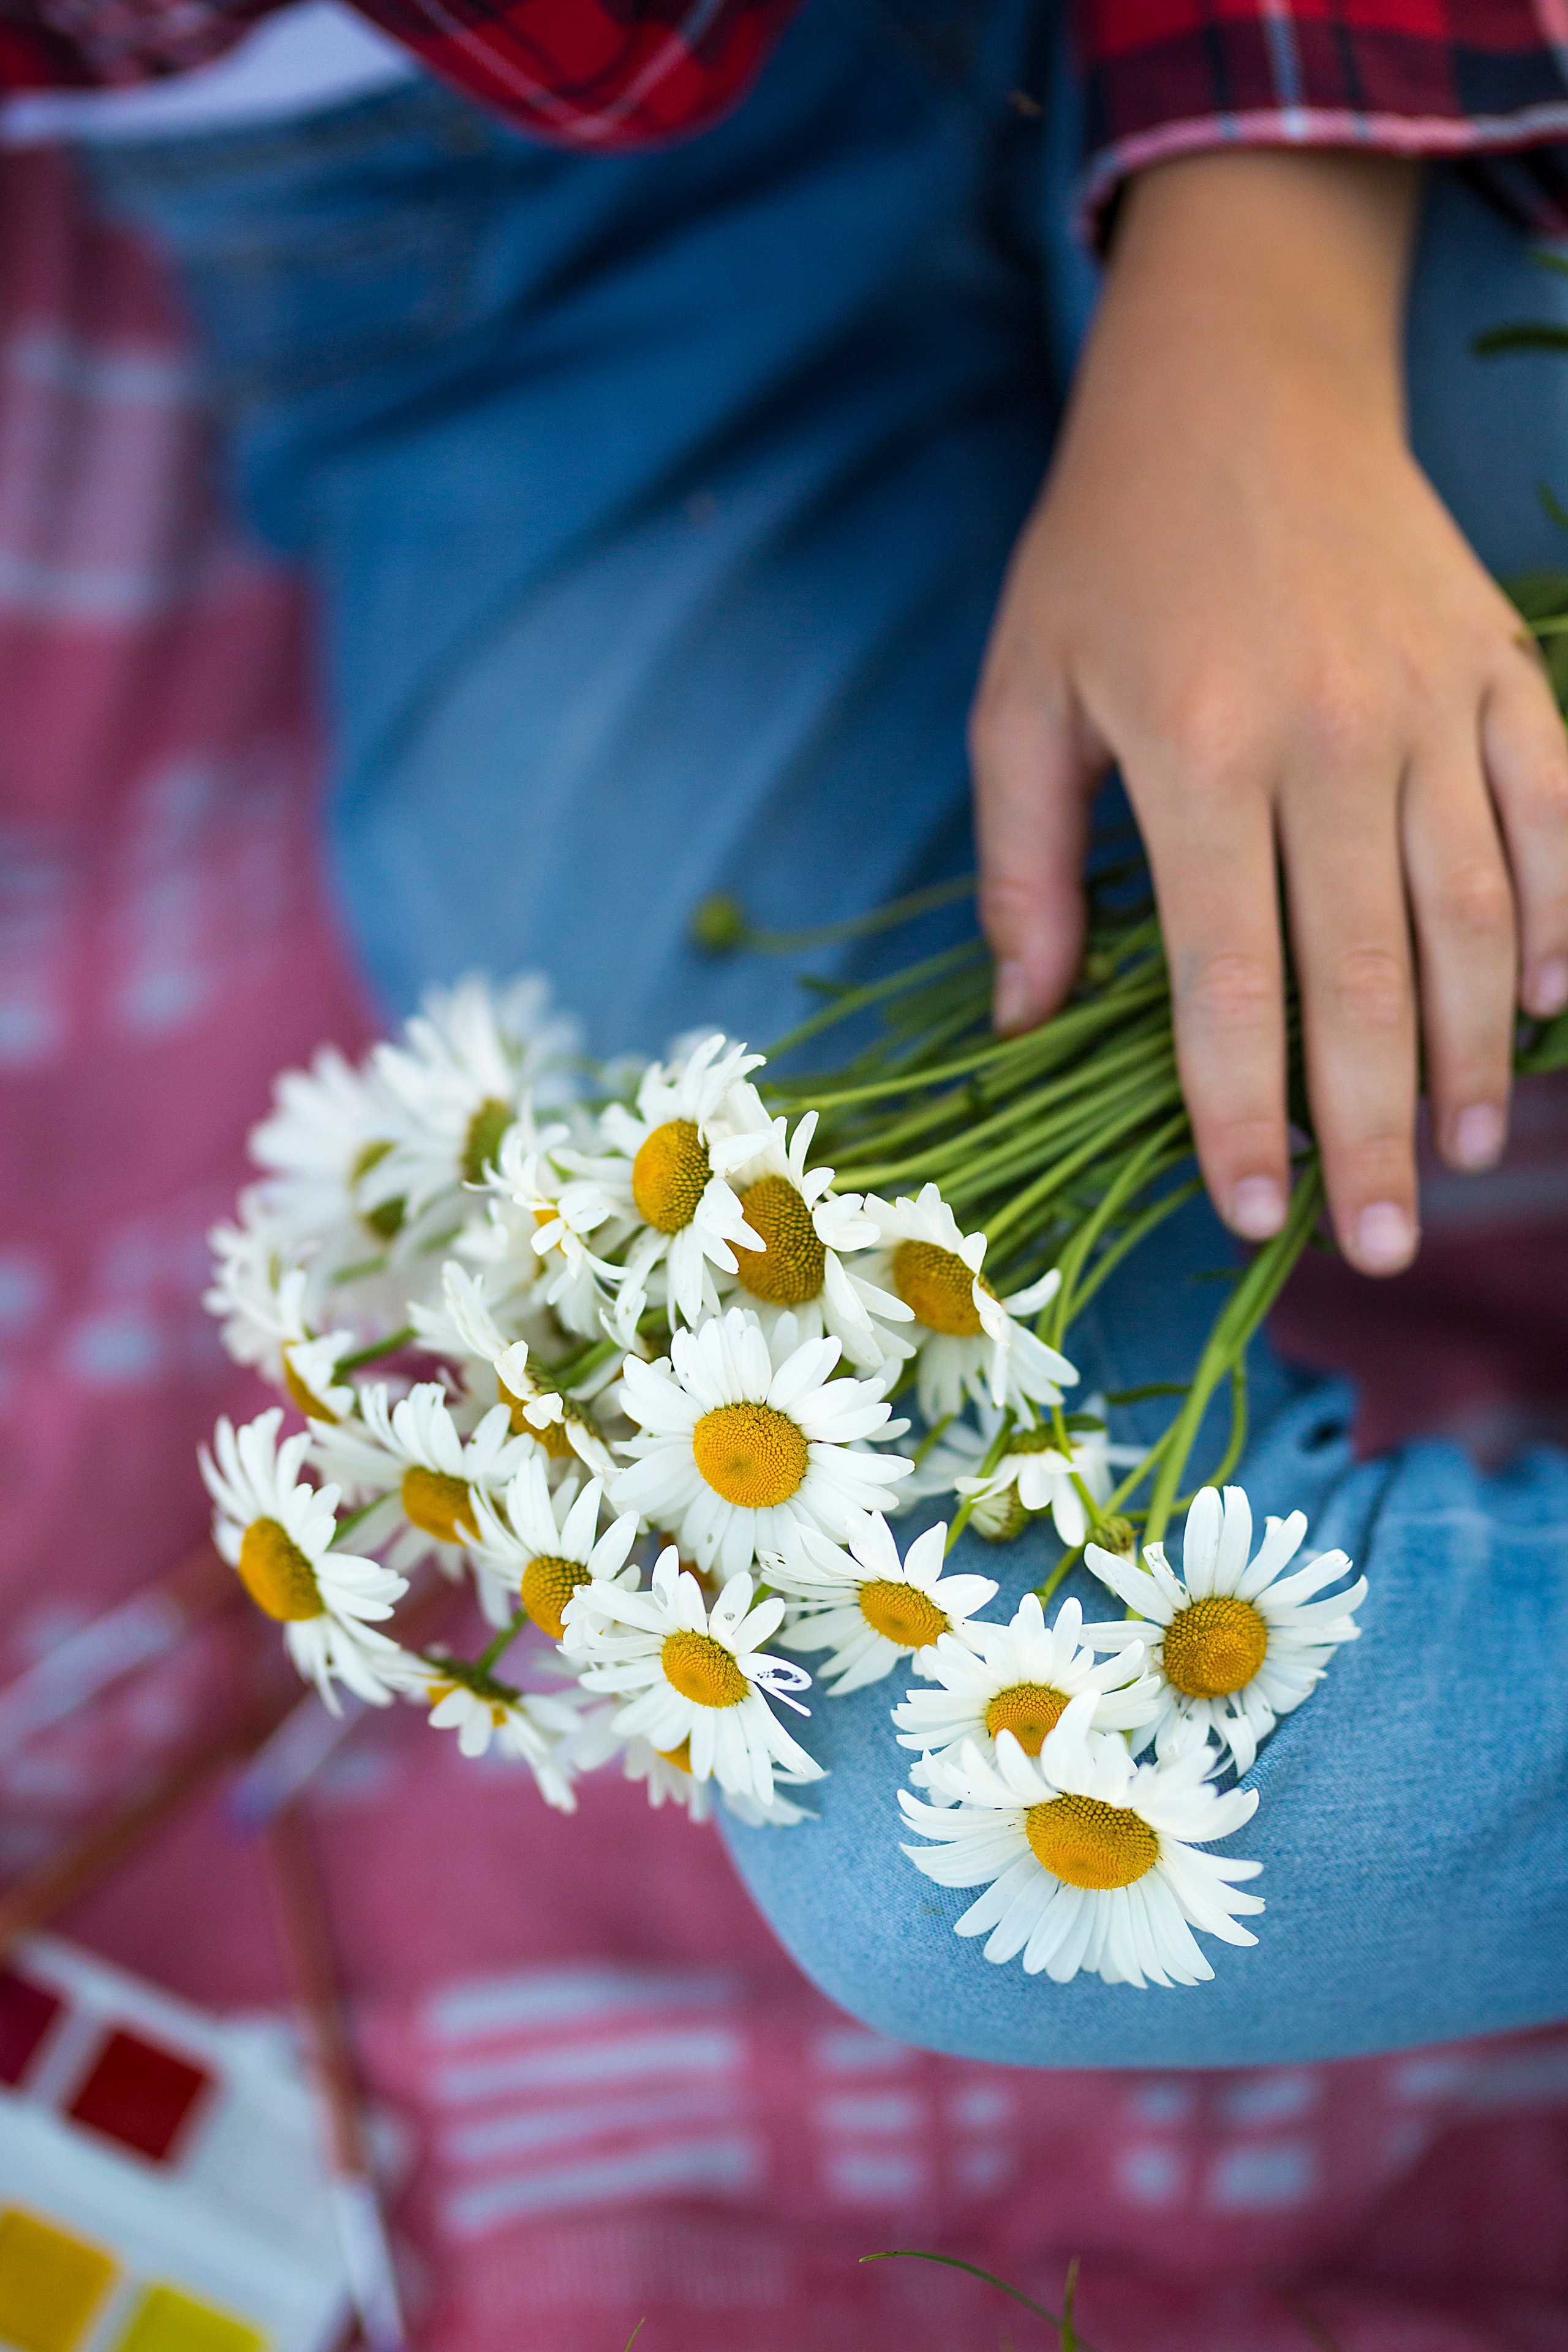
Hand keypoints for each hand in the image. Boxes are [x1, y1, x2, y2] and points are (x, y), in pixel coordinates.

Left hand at [972, 148, 1567, 1273]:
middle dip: (1373, 1126)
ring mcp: (1432, 704)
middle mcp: (1331, 740)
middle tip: (1382, 1245)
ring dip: (1475, 1050)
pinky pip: (1551, 811)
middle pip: (1367, 975)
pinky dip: (1561, 913)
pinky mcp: (1499, 671)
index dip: (1242, 1113)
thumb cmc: (1108, 548)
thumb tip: (1025, 1018)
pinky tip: (1553, 1008)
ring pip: (1477, 913)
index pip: (1231, 981)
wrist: (1240, 378)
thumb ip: (1021, 863)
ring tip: (1465, 1154)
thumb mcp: (1020, 693)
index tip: (1250, 1214)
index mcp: (1197, 757)